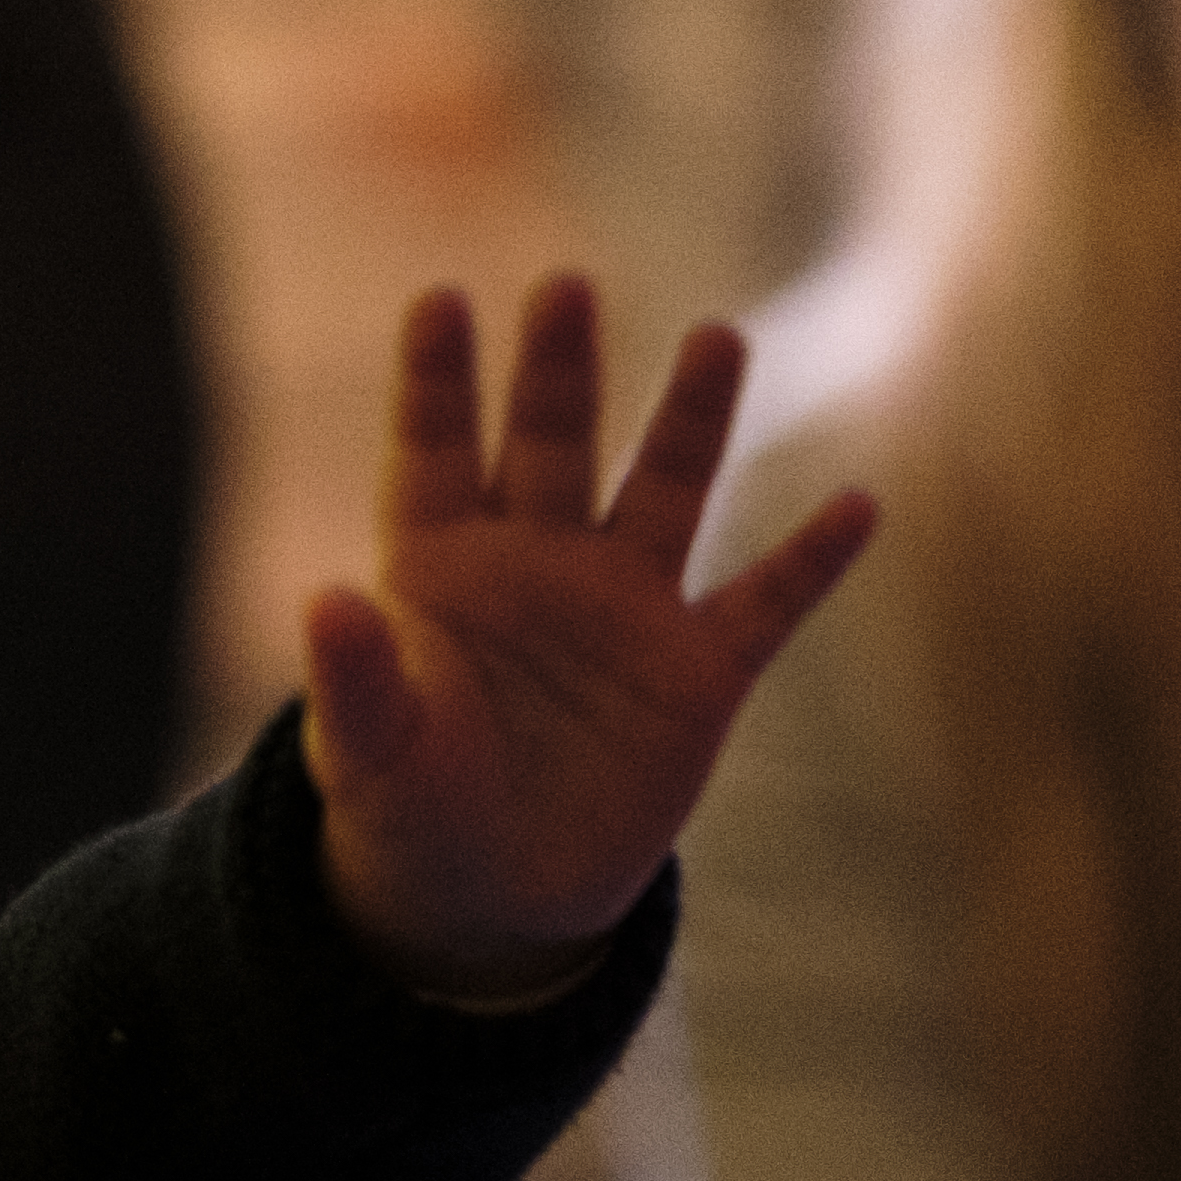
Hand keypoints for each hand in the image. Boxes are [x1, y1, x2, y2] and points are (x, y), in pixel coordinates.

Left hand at [300, 278, 871, 1006]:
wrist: (491, 895)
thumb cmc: (407, 807)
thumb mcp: (368, 748)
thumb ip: (354, 676)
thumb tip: (321, 599)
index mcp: (443, 567)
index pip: (436, 452)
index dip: (438, 381)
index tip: (440, 300)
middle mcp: (538, 563)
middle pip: (552, 443)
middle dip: (561, 370)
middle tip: (567, 286)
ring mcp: (624, 610)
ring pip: (666, 490)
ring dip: (691, 420)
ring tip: (717, 338)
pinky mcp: (697, 675)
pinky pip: (765, 602)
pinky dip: (811, 559)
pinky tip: (859, 505)